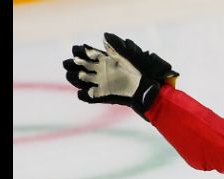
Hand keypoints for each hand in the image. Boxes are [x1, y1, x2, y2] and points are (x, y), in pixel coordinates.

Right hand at [62, 32, 178, 119]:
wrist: (153, 89)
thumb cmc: (144, 70)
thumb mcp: (132, 54)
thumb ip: (117, 46)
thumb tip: (104, 36)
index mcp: (107, 59)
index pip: (88, 53)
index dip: (80, 51)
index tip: (77, 51)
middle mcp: (103, 71)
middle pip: (81, 67)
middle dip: (73, 65)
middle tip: (71, 64)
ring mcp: (103, 84)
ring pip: (82, 81)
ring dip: (76, 79)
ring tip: (75, 77)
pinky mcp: (106, 96)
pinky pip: (91, 97)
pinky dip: (85, 96)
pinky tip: (84, 93)